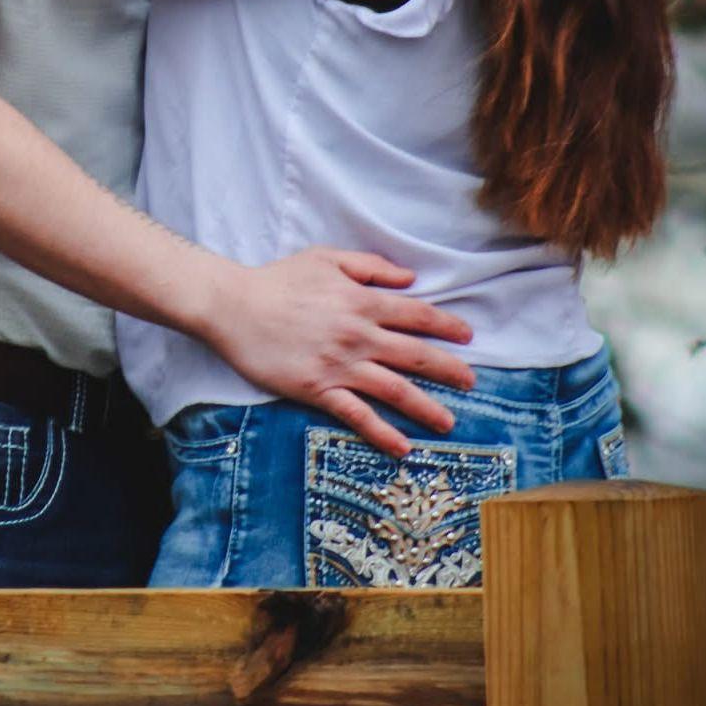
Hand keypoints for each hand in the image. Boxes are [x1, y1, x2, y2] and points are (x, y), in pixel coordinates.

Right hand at [200, 250, 476, 459]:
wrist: (234, 307)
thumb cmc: (278, 280)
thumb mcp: (326, 259)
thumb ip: (371, 266)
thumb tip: (409, 278)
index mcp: (363, 301)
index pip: (418, 315)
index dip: (447, 326)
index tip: (467, 337)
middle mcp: (359, 335)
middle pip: (416, 356)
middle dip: (449, 371)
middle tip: (471, 383)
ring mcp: (340, 365)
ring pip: (395, 390)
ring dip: (426, 408)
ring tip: (448, 422)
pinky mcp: (318, 389)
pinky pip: (357, 415)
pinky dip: (382, 433)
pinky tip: (402, 446)